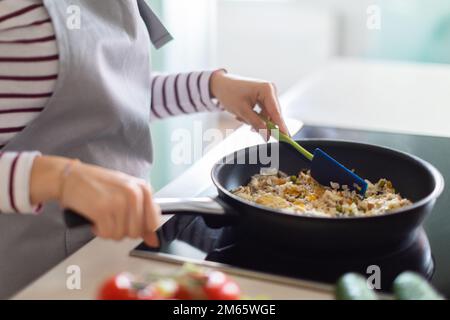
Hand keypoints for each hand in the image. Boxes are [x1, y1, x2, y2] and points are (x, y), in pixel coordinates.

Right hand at [30, 156, 160, 246]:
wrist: (70, 176)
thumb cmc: (97, 184)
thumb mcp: (125, 193)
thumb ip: (142, 215)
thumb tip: (154, 240)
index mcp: (143, 188)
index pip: (154, 222)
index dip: (143, 230)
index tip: (133, 227)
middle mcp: (134, 194)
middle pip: (137, 232)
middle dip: (122, 230)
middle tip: (112, 219)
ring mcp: (119, 202)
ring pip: (121, 235)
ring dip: (109, 231)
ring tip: (103, 217)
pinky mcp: (103, 210)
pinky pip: (107, 234)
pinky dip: (99, 231)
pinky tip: (95, 219)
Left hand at [210, 70, 288, 138]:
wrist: (221, 85)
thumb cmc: (229, 93)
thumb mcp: (242, 111)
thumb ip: (257, 124)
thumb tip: (268, 135)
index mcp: (267, 90)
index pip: (276, 112)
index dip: (281, 126)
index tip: (286, 137)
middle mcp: (270, 91)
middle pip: (274, 115)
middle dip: (263, 124)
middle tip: (251, 129)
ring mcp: (268, 95)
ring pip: (268, 116)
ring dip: (256, 121)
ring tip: (241, 117)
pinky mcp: (264, 99)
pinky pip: (264, 114)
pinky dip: (255, 118)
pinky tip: (244, 115)